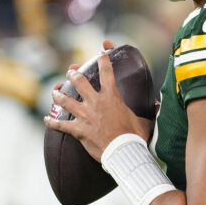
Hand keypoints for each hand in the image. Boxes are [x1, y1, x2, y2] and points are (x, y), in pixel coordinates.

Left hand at [44, 40, 153, 161]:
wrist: (123, 152)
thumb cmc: (135, 137)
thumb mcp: (145, 122)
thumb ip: (150, 112)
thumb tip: (158, 105)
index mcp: (112, 97)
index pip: (107, 73)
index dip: (103, 60)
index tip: (100, 52)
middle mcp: (95, 102)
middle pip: (79, 82)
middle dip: (73, 74)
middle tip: (71, 71)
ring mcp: (84, 115)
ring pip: (65, 100)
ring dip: (58, 94)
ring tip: (55, 90)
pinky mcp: (78, 130)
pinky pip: (60, 125)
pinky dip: (51, 122)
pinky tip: (46, 119)